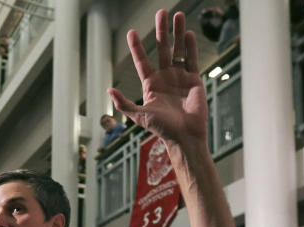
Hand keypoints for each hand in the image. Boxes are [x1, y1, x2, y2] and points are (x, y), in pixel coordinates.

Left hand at [108, 10, 206, 148]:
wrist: (185, 136)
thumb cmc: (162, 129)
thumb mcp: (140, 115)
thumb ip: (124, 103)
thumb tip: (109, 90)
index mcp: (151, 84)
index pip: (142, 61)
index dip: (137, 47)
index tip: (131, 32)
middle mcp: (165, 78)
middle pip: (162, 49)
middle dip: (161, 31)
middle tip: (161, 12)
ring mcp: (180, 77)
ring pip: (178, 50)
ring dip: (178, 33)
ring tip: (178, 15)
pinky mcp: (194, 80)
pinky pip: (191, 59)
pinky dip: (190, 46)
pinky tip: (188, 33)